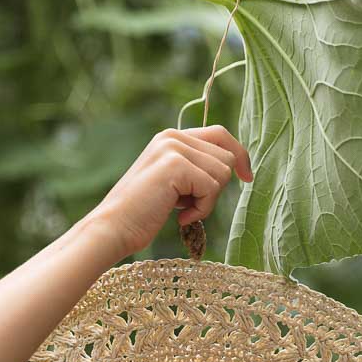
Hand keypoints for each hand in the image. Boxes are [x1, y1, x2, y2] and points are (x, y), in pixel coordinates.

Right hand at [92, 125, 253, 256]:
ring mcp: (173, 148)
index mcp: (171, 137)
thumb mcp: (173, 184)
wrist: (114, 227)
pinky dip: (202, 210)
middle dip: (216, 189)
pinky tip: (180, 217)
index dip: (239, 155)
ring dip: (208, 201)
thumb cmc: (142, 214)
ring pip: (223, 173)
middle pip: (226, 157)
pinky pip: (212, 188)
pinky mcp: (176, 165)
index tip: (247, 177)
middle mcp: (172, 136)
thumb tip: (232, 167)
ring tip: (182, 211)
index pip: (220, 134)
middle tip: (190, 206)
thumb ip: (195, 169)